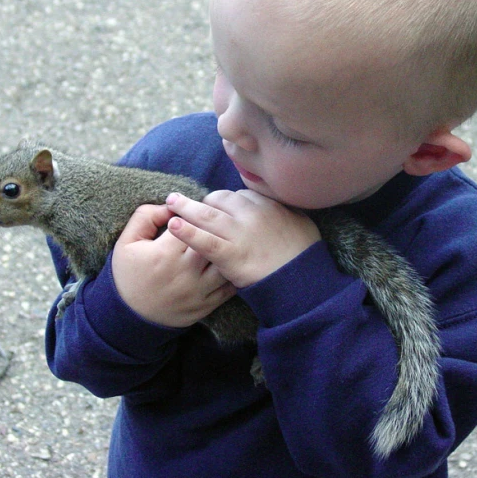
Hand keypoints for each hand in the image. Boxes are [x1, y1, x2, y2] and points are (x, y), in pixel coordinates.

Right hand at [111, 204, 236, 327]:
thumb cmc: (127, 274)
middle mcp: (185, 271)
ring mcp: (198, 290)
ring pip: (226, 263)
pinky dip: (230, 274)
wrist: (128, 317)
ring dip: (226, 252)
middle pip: (213, 241)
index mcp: (165, 252)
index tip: (192, 214)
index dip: (195, 214)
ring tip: (223, 243)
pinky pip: (229, 287)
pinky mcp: (206, 305)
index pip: (193, 222)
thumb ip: (146, 216)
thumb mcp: (127, 241)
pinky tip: (226, 264)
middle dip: (214, 231)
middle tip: (211, 227)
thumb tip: (172, 206)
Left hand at [166, 190, 320, 287]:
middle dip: (202, 202)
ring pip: (206, 215)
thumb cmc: (305, 255)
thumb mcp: (302, 223)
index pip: (238, 196)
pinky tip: (173, 225)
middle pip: (218, 200)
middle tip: (188, 204)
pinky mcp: (229, 254)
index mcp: (268, 205)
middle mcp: (251, 214)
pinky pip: (204, 240)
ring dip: (185, 207)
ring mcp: (239, 233)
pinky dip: (187, 232)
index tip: (218, 208)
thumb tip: (280, 207)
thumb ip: (286, 212)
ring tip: (171, 202)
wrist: (303, 281)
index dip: (225, 202)